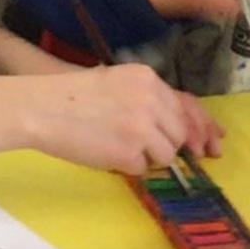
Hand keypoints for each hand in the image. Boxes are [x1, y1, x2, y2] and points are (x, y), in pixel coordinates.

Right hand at [18, 65, 224, 173]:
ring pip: (166, 154)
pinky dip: (127, 167)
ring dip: (147, 158)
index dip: (197, 129)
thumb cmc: (72, 95)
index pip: (184, 108)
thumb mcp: (116, 82)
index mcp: (148, 79)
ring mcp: (142, 127)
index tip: (207, 145)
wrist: (41, 108)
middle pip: (178, 134)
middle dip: (165, 145)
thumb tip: (179, 127)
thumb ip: (147, 98)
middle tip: (139, 146)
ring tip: (118, 147)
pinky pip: (142, 169)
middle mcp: (151, 100)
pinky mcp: (130, 151)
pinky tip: (106, 153)